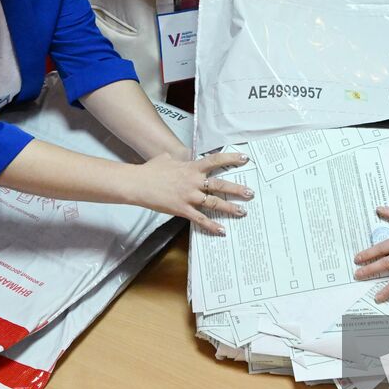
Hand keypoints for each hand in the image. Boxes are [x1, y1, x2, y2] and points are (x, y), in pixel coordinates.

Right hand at [132, 151, 250, 235]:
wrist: (138, 183)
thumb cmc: (151, 170)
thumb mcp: (166, 159)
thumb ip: (176, 159)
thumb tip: (176, 157)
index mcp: (191, 168)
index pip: (215, 160)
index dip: (231, 158)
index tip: (244, 158)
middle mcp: (193, 182)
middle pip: (220, 185)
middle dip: (237, 189)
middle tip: (250, 193)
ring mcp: (189, 196)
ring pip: (214, 203)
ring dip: (230, 208)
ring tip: (243, 212)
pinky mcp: (182, 209)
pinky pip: (200, 219)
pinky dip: (212, 226)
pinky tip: (222, 231)